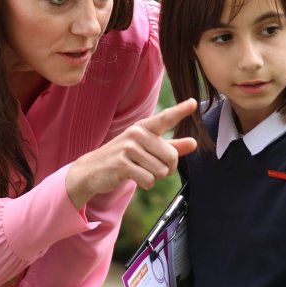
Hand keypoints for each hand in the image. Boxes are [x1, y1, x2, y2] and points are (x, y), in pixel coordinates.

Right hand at [66, 98, 196, 207]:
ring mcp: (128, 148)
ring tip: (138, 171)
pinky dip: (144, 184)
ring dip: (153, 177)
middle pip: (171, 156)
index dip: (180, 111)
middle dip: (166, 169)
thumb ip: (171, 146)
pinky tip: (131, 177)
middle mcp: (136, 134)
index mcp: (144, 128)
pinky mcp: (121, 163)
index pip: (165, 118)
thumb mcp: (146, 149)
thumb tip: (194, 143)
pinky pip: (148, 180)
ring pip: (160, 171)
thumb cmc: (123, 157)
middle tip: (150, 168)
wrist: (91, 169)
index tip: (193, 103)